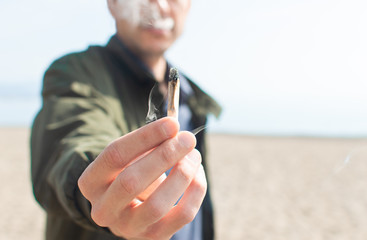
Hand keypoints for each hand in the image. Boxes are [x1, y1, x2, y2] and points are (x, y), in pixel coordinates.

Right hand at [78, 117, 206, 238]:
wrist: (129, 208)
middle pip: (131, 181)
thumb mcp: (130, 157)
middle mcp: (103, 210)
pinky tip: (197, 173)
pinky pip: (182, 215)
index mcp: (91, 182)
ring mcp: (128, 228)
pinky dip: (195, 190)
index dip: (146, 137)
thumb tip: (174, 130)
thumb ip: (148, 143)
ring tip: (194, 155)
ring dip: (182, 175)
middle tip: (187, 139)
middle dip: (165, 156)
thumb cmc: (131, 172)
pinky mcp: (153, 237)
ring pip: (157, 205)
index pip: (115, 155)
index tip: (172, 124)